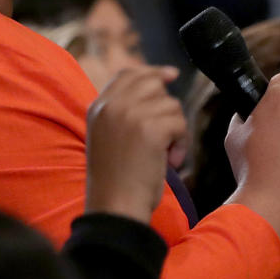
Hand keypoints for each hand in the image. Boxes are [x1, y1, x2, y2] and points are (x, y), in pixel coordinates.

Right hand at [86, 66, 184, 222]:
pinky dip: (180, 145)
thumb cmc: (116, 179)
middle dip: (166, 107)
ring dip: (175, 131)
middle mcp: (112, 105)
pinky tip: (168, 162)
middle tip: (164, 135)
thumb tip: (163, 77)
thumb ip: (124, 110)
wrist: (115, 206)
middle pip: (153, 83)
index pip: (128, 74)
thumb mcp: (109, 135)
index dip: (152, 72)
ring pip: (171, 105)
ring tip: (163, 156)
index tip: (171, 76)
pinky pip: (179, 123)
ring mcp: (130, 114)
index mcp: (98, 107)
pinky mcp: (150, 128)